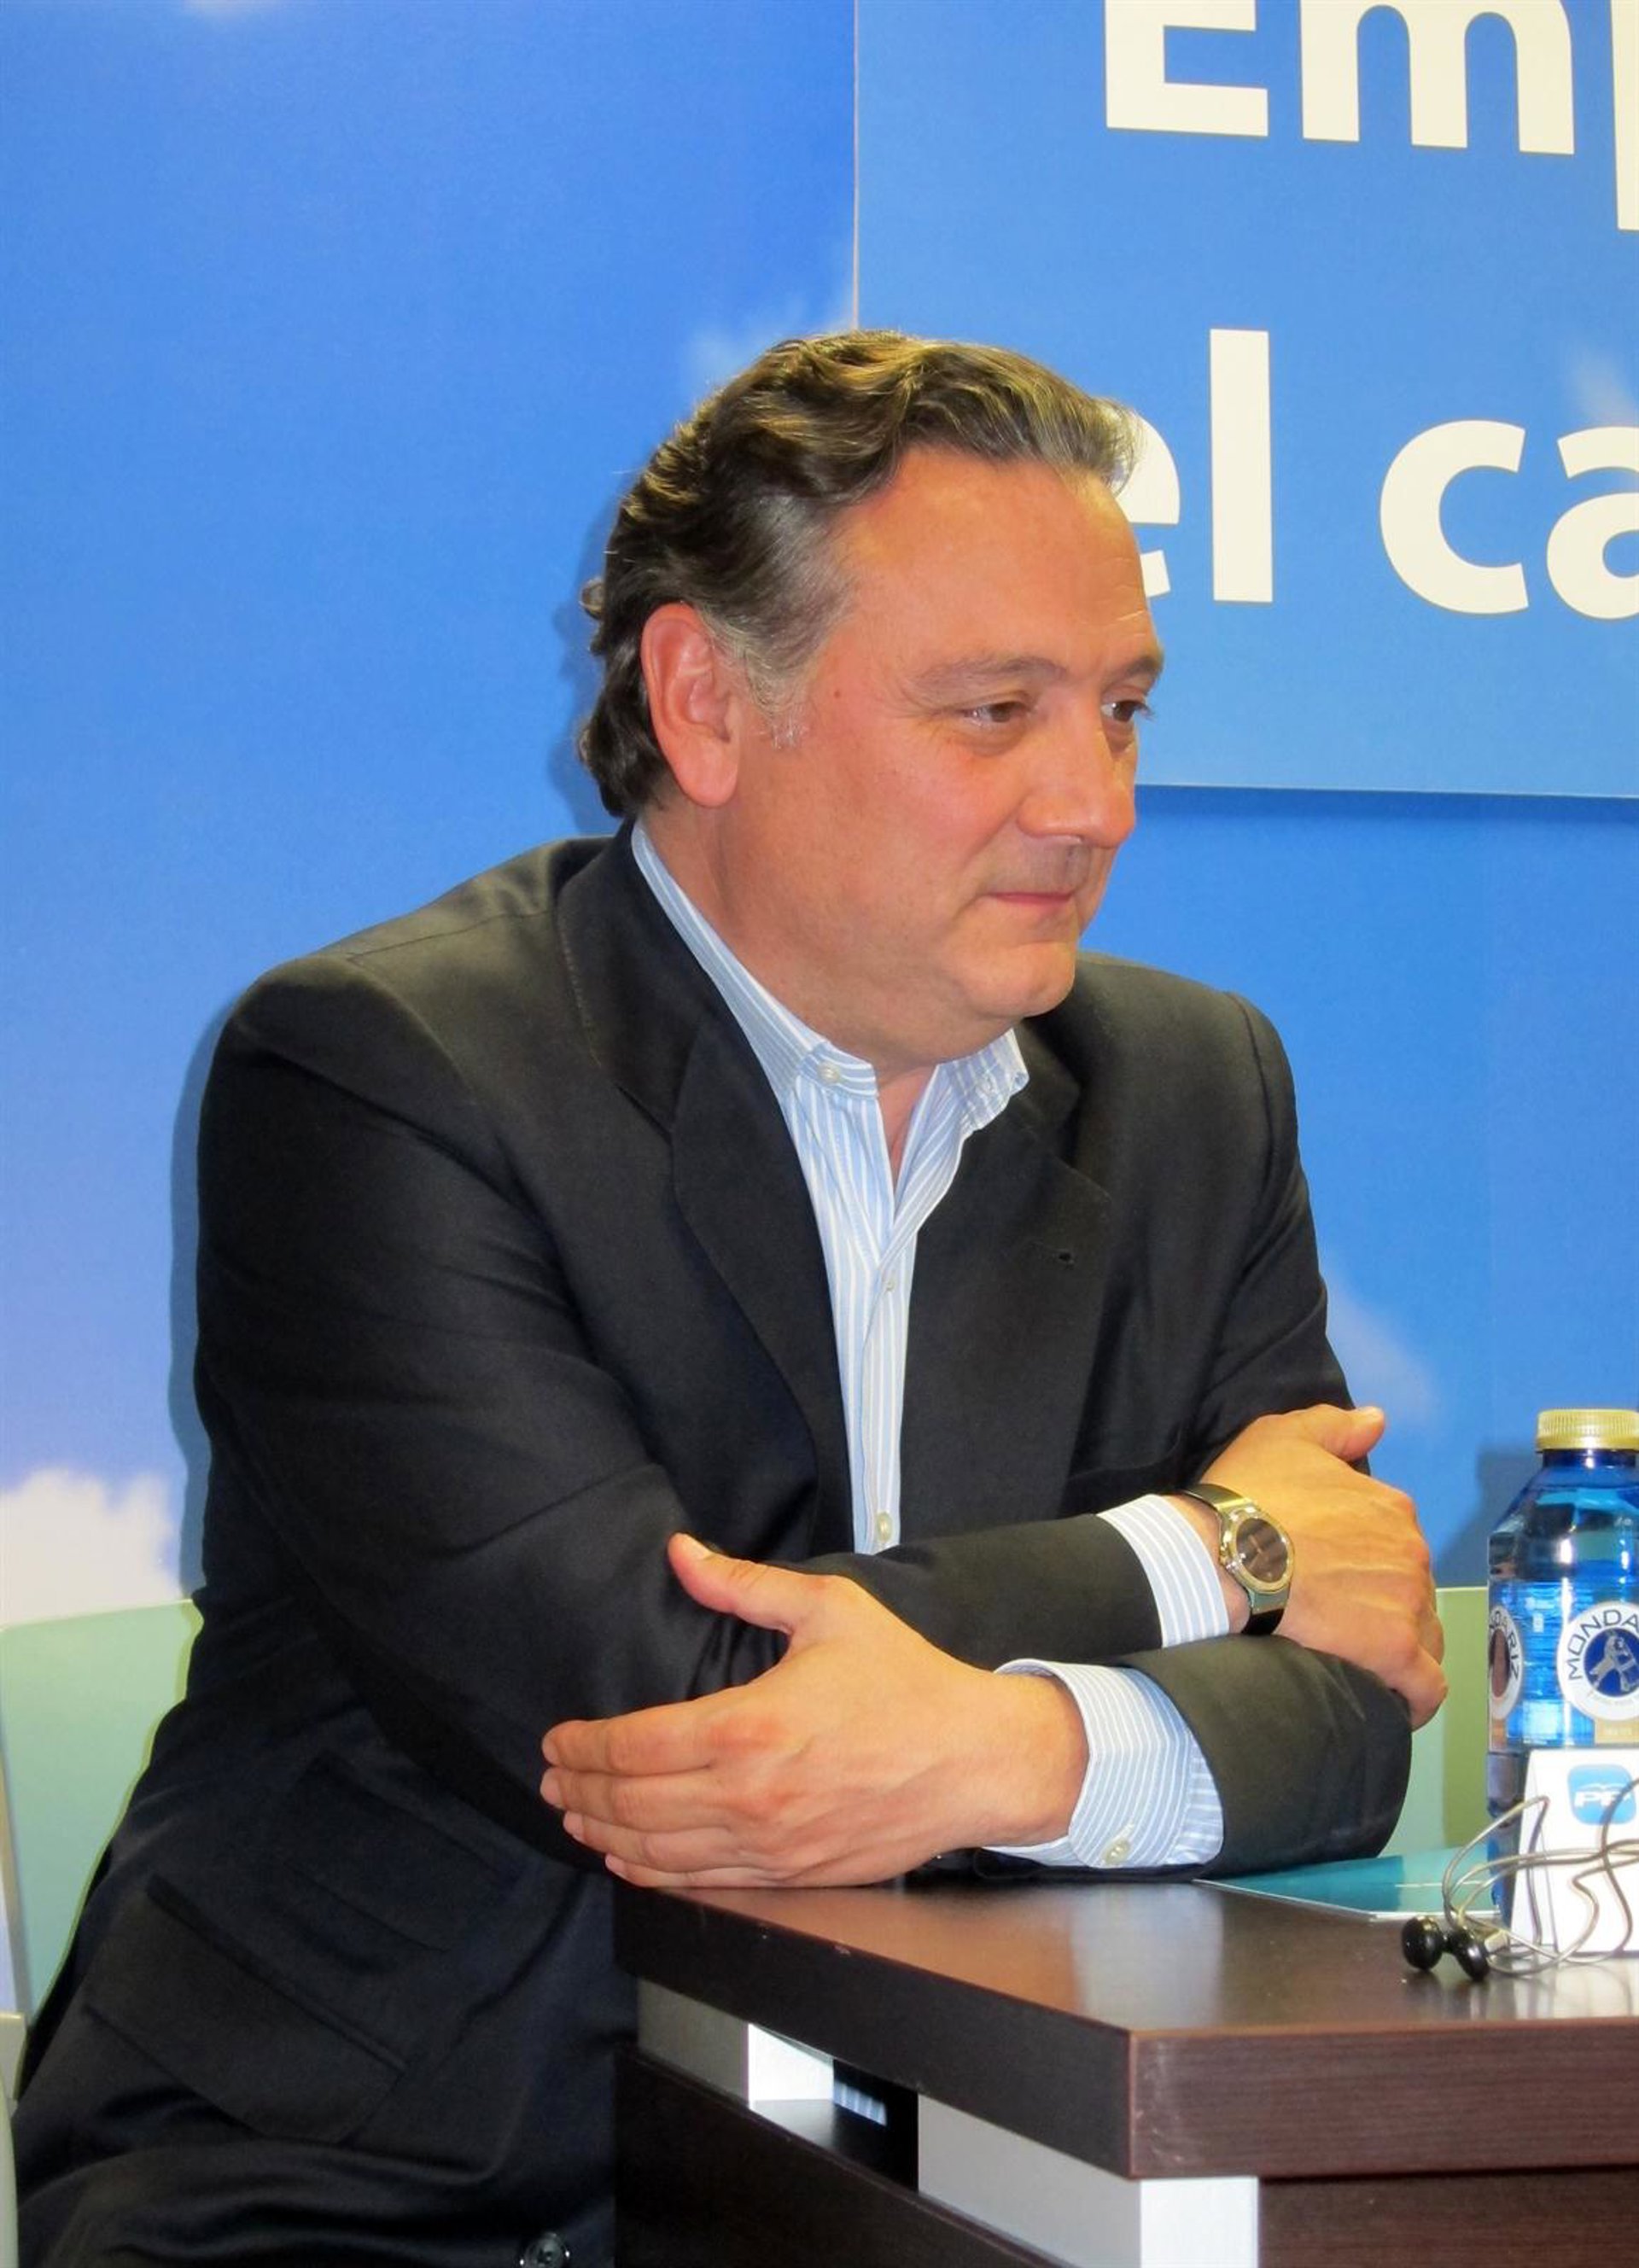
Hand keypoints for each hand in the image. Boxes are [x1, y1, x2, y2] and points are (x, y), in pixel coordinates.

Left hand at [539, 1533, 1087, 1888]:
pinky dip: (651, 1873)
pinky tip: (628, 1859)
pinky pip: (701, 1882)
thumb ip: (743, 1586)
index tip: (557, 1737)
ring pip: (657, 1852)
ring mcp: (768, 1845)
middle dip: (580, 1790)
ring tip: (574, 1817)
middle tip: (551, 1777)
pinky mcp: (790, 1875)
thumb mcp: (827, 1610)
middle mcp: (748, 1796)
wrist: (976, 1760)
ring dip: (604, 1835)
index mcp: (748, 1727)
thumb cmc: (906, 1680)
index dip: (584, 1745)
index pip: (635, 1746)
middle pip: (633, 1803)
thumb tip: (681, 1553)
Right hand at [1192, 1403, 1445, 1726]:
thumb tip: (1378, 1420)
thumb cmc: (1246, 1496)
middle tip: (1333, 1617)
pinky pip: (1425, 1686)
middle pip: (1410, 1588)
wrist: (1221, 1556)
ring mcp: (1409, 1602)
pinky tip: (1386, 1700)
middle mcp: (1412, 1552)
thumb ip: (1335, 1427)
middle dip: (1381, 1603)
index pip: (1395, 1540)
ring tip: (1354, 1660)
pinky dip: (1412, 1695)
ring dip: (1398, 1648)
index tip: (1330, 1573)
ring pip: (1423, 1635)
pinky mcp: (1397, 1652)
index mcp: (1390, 1506)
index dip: (1365, 1558)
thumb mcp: (1282, 1437)